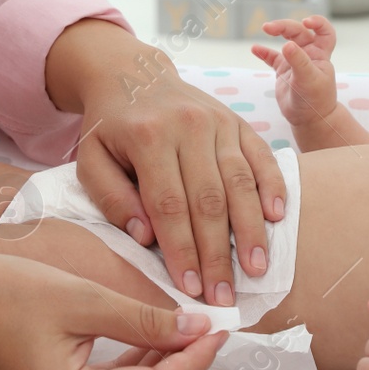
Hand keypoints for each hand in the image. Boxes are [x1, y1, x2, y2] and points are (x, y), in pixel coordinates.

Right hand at [0, 253, 229, 369]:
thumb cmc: (2, 290)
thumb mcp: (82, 298)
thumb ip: (142, 318)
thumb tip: (194, 327)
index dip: (193, 354)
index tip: (221, 325)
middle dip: (183, 354)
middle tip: (215, 321)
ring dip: (162, 351)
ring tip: (194, 319)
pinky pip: (108, 369)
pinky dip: (136, 348)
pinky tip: (157, 324)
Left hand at [75, 67, 284, 306]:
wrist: (132, 72)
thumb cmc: (110, 127)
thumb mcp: (90, 160)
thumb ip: (112, 199)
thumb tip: (146, 237)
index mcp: (148, 137)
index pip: (169, 205)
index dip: (182, 251)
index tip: (191, 289)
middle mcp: (188, 126)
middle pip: (210, 200)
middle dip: (219, 255)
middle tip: (226, 297)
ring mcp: (218, 121)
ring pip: (241, 182)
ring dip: (252, 230)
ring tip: (257, 270)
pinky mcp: (238, 121)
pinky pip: (262, 157)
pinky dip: (274, 187)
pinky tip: (278, 219)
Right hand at [250, 16, 337, 126]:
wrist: (309, 120)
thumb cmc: (316, 100)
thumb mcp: (309, 80)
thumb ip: (299, 61)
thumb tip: (287, 44)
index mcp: (320, 54)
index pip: (324, 31)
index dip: (318, 23)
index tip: (305, 22)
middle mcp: (309, 55)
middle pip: (299, 32)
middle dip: (286, 26)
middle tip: (270, 28)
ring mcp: (295, 62)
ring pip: (287, 40)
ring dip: (277, 31)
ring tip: (265, 28)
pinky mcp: (283, 71)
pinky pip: (272, 57)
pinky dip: (264, 52)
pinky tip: (254, 49)